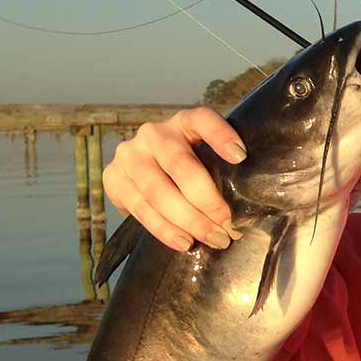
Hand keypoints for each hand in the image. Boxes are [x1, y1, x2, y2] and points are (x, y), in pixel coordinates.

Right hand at [102, 107, 245, 251]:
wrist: (143, 173)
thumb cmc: (191, 169)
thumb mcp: (206, 159)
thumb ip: (221, 171)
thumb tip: (247, 211)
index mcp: (184, 122)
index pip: (202, 119)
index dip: (221, 135)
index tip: (241, 156)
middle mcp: (154, 133)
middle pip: (181, 165)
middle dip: (207, 200)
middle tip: (228, 225)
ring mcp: (130, 154)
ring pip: (158, 191)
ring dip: (188, 221)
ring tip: (213, 239)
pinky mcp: (113, 177)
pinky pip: (140, 208)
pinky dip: (164, 229)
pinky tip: (184, 242)